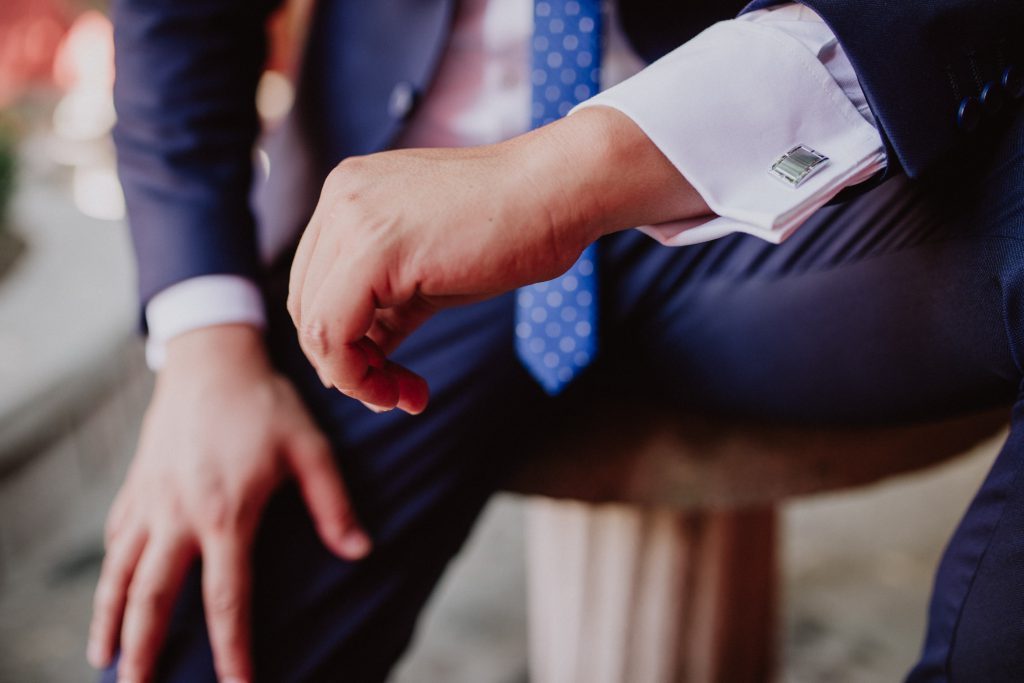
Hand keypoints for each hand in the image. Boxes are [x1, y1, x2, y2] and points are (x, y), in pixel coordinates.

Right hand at [87, 325, 368, 682]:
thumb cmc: (265, 403)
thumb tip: (360, 551)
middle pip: (152, 599)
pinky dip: (109, 574)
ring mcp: (150, 500)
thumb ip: (333, 504)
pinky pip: (115, 539)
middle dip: (143, 652)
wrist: (211, 360)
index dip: (232, 650)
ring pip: (120, 574)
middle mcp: (177, 515)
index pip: (227, 598)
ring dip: (110, 621)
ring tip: (104, 661)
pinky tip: (110, 594)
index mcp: (225, 513)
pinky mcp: (136, 485)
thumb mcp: (310, 448)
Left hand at [288, 106, 707, 409]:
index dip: (343, 344)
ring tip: (399, 396)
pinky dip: (357, 375)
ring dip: (352, 377)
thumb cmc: (512, 227)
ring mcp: (350, 217)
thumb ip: (387, 308)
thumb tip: (362, 364)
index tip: (389, 377)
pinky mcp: (373, 247)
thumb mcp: (431, 272)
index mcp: (348, 195)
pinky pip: (333, 331)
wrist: (559, 192)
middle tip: (393, 394)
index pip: (315, 284)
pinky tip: (401, 390)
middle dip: (345, 364)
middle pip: (306, 305)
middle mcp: (338, 198)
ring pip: (313, 325)